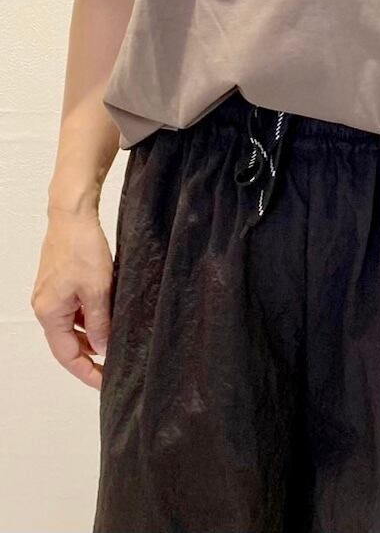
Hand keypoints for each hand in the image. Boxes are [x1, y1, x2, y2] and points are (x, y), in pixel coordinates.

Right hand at [31, 209, 113, 389]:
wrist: (73, 215)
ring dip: (91, 334)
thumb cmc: (83, 248)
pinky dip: (89, 316)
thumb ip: (100, 323)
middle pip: (67, 342)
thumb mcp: (98, 290)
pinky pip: (74, 309)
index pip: (67, 355)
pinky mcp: (59, 282)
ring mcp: (50, 294)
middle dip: (90, 355)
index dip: (87, 372)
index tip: (105, 383)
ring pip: (72, 325)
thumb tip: (103, 348)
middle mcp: (45, 307)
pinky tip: (108, 315)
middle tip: (114, 366)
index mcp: (49, 313)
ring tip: (116, 339)